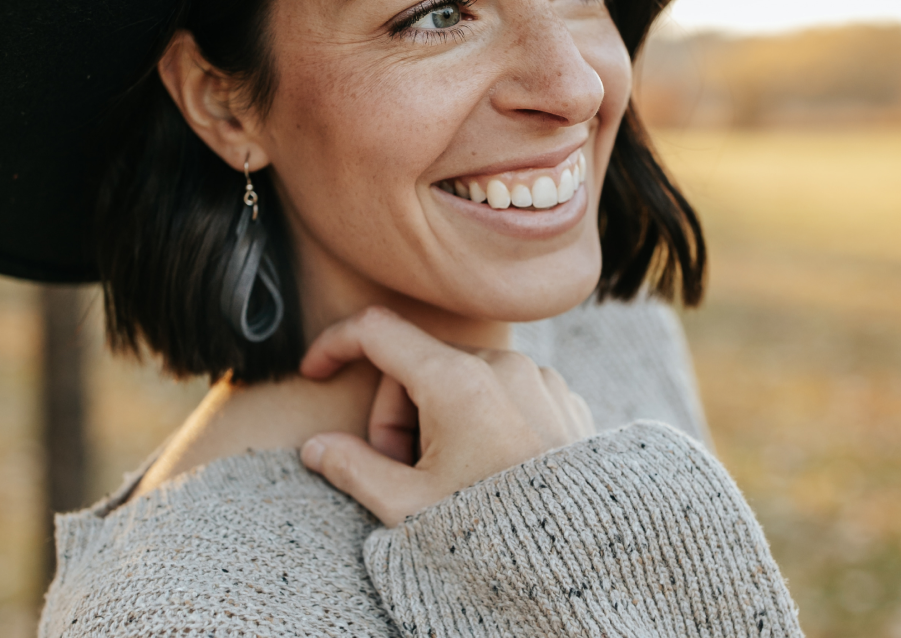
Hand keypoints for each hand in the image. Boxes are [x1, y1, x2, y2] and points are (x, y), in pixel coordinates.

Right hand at [298, 306, 594, 526]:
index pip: (376, 331)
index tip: (313, 372)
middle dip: (395, 414)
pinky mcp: (564, 398)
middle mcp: (502, 365)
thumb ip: (352, 468)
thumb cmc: (499, 538)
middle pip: (417, 364)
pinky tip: (490, 471)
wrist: (587, 568)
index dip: (333, 345)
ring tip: (452, 480)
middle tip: (402, 474)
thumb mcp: (409, 510)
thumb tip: (316, 449)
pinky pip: (504, 390)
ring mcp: (538, 379)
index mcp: (457, 381)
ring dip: (438, 417)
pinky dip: (482, 419)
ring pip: (461, 376)